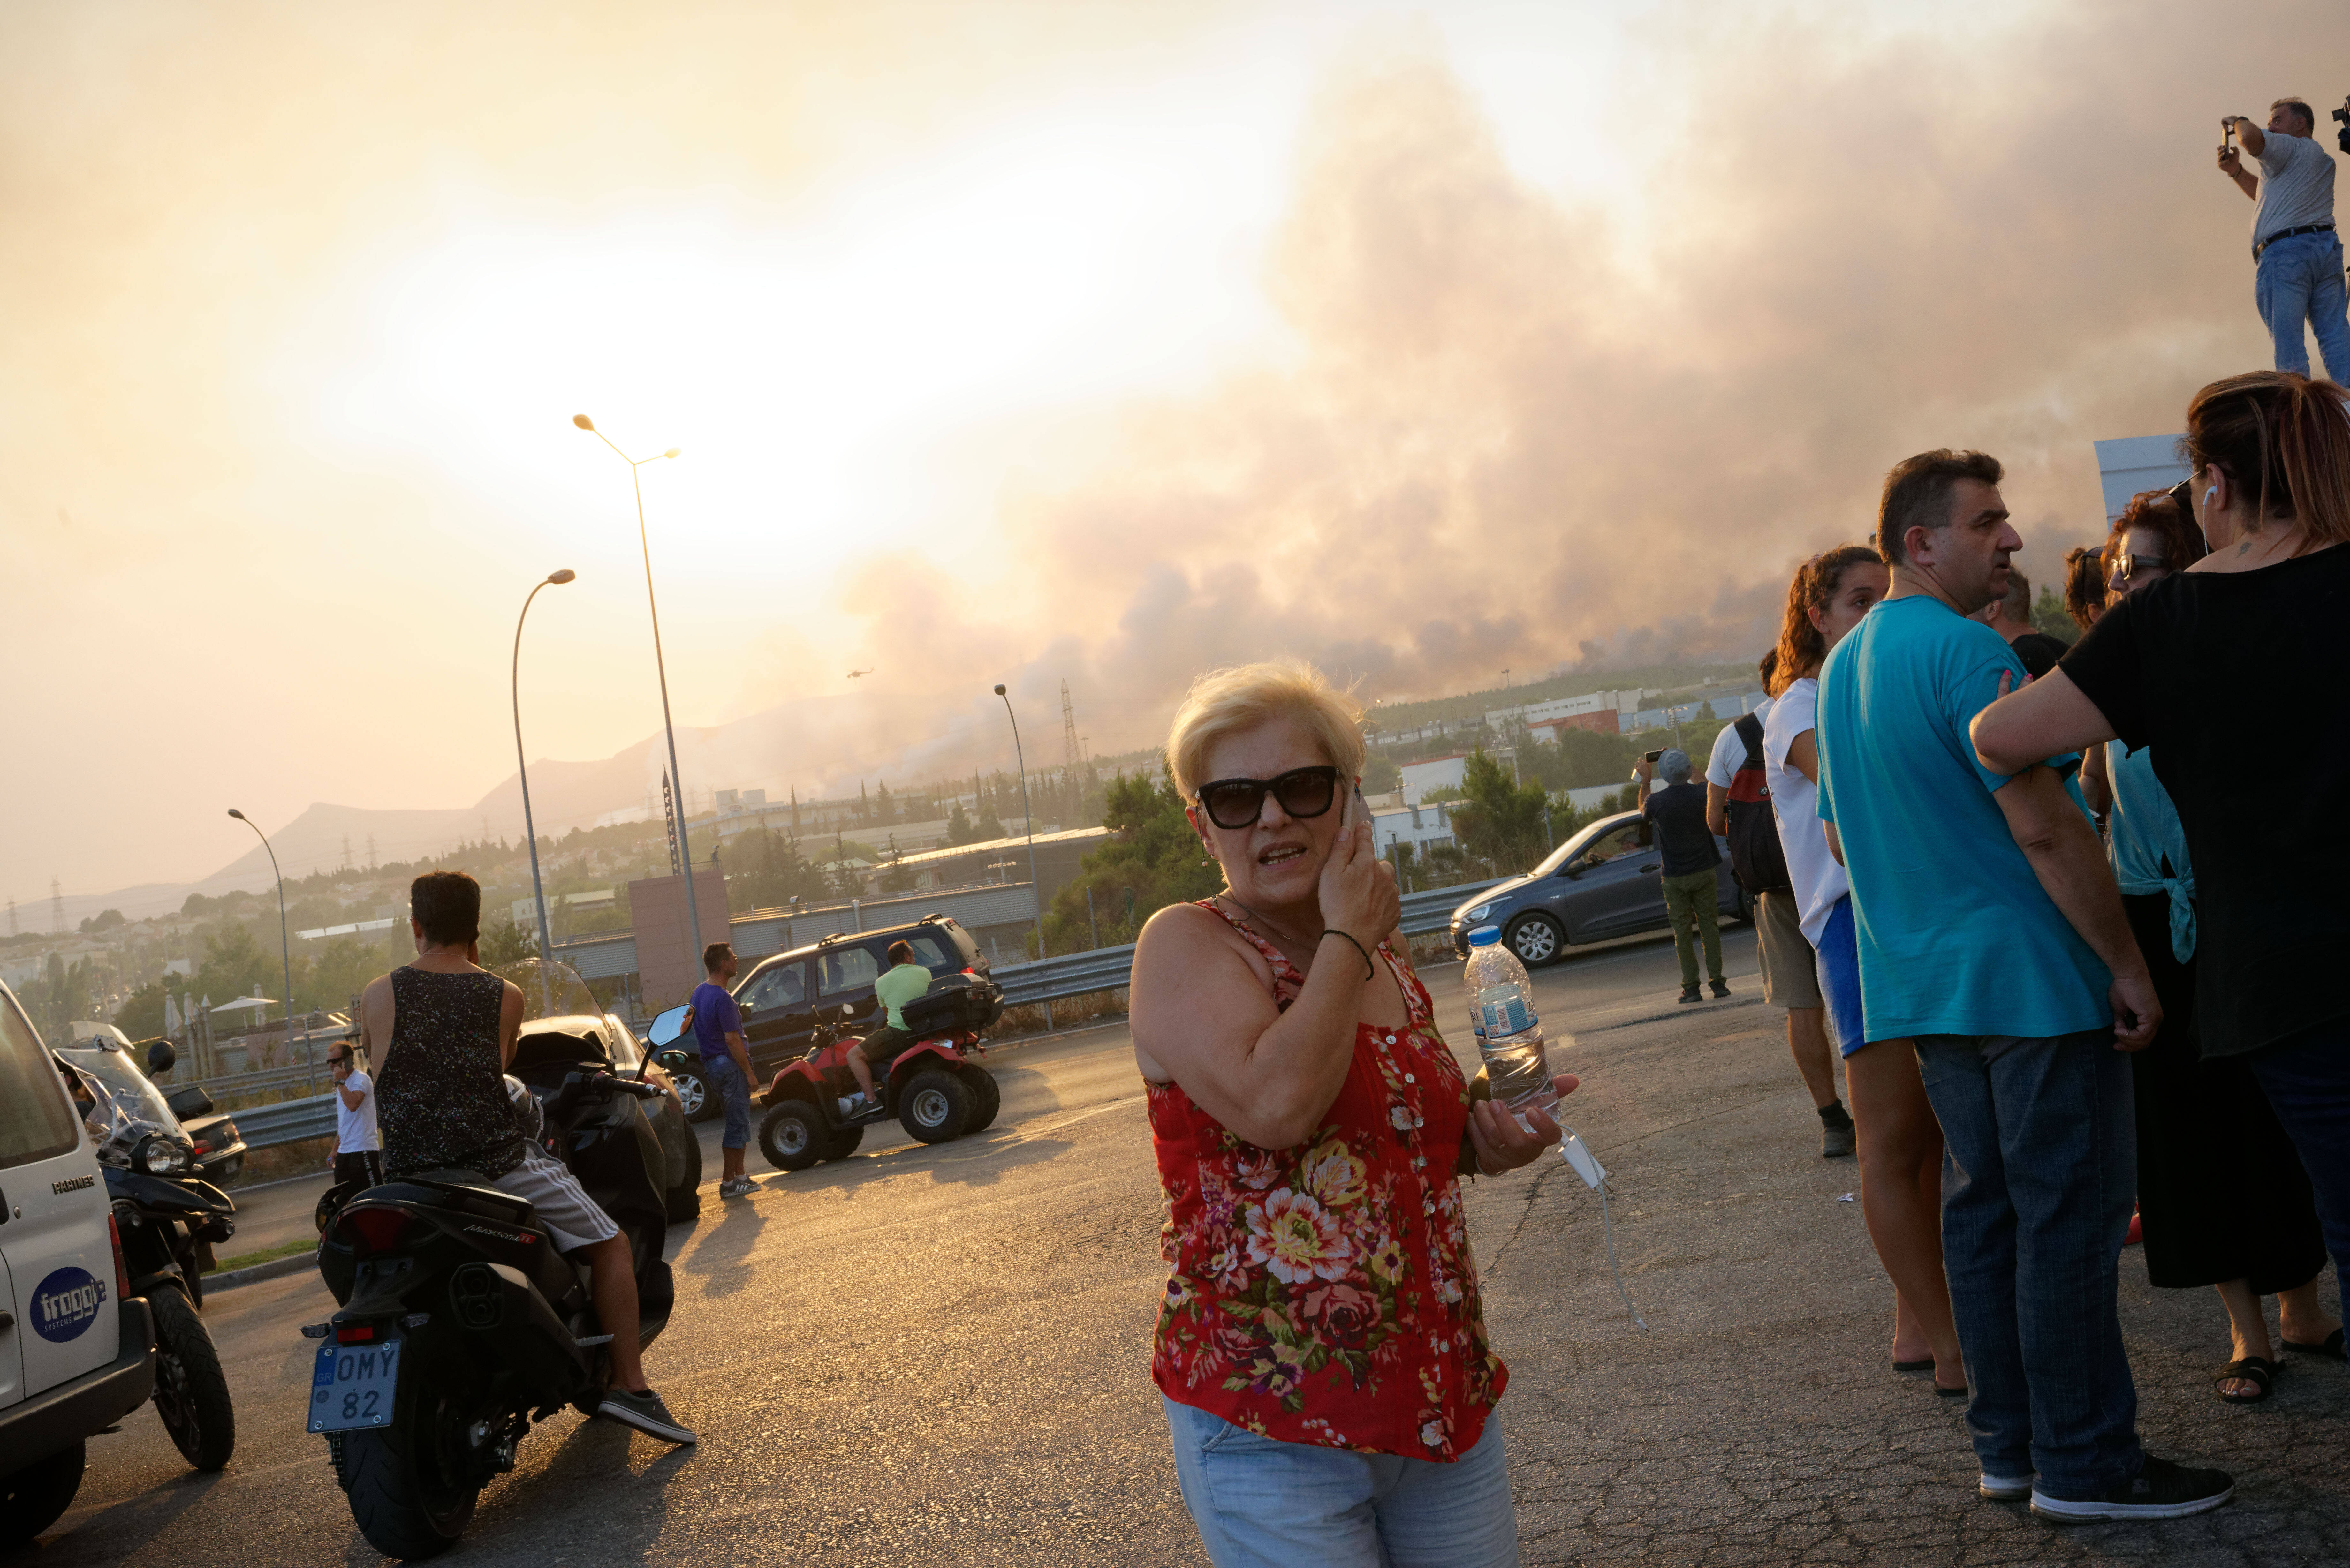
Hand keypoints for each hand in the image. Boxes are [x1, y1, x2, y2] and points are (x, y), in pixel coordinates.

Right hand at [1316, 785, 1399, 950]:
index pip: (1365, 841)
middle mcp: (1385, 876)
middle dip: (1370, 866)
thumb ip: (1341, 850)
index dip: (1362, 832)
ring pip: (1386, 883)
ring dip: (1378, 885)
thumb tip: (1347, 830)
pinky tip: (1369, 910)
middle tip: (1355, 879)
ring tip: (1361, 898)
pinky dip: (1382, 902)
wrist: (1351, 937)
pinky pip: (1390, 901)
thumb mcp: (1331, 873)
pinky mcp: (1395, 912)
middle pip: (1379, 863)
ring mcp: (1392, 895)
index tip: (1364, 825)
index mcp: (1368, 863)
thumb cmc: (1336, 904)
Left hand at [1468, 1074, 1579, 1173]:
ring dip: (1484, 1121)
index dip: (1544, 1126)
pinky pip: (1479, 1146)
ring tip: (1479, 1104)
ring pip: (1495, 1142)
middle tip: (1494, 1102)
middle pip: (1518, 1141)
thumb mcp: (1534, 1105)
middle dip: (1505, 1121)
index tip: (1532, 1110)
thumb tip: (1573, 1079)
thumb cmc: (1520, 1118)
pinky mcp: (1490, 1161)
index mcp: (1541, 1138)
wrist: (1499, 1144)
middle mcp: (1526, 1151)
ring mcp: (1507, 1158)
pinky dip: (1473, 1129)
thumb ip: (1551, 1092)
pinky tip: (1470, 1116)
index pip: (1551, 1136)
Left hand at [1633, 757, 1652, 780]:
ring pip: (1636, 762)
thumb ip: (1650, 764)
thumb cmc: (1649, 772)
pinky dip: (1635, 766)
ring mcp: (1639, 766)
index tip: (1643, 760)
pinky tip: (1635, 766)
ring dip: (1637, 762)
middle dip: (1639, 758)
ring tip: (1636, 762)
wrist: (1646, 776)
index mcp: (1645, 763)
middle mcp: (1642, 763)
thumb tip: (1652, 762)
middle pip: (1639, 759)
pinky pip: (1635, 766)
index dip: (1644, 760)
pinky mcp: (1637, 769)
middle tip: (1639, 758)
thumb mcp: (1650, 767)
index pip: (1644, 760)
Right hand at [2108, 969, 2161, 1050]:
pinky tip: (2119, 1030)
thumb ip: (2121, 1021)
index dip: (2130, 1044)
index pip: (2144, 1038)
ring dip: (2127, 1040)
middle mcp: (2156, 1020)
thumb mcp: (2120, 1009)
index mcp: (2150, 1017)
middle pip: (2144, 1043)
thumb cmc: (2123, 987)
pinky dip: (2129, 1035)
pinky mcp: (2151, 1017)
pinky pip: (2141, 1035)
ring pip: (2143, 1041)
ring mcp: (2155, 1019)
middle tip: (2116, 1045)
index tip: (2117, 1044)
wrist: (2128, 975)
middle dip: (2129, 1046)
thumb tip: (2119, 1030)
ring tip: (2117, 1032)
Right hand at [2218, 147, 2242, 176]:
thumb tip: (2230, 147)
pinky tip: (2227, 160)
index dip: (2220, 147)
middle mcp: (2221, 157)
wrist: (2235, 167)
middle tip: (2224, 148)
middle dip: (2221, 150)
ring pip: (2219, 157)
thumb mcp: (2237, 153)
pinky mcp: (2220, 165)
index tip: (2223, 145)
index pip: (2219, 149)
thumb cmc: (2235, 159)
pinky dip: (2224, 161)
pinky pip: (2221, 162)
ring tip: (2224, 153)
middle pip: (2219, 152)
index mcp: (2223, 153)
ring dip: (2221, 154)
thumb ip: (2235, 148)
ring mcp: (2220, 161)